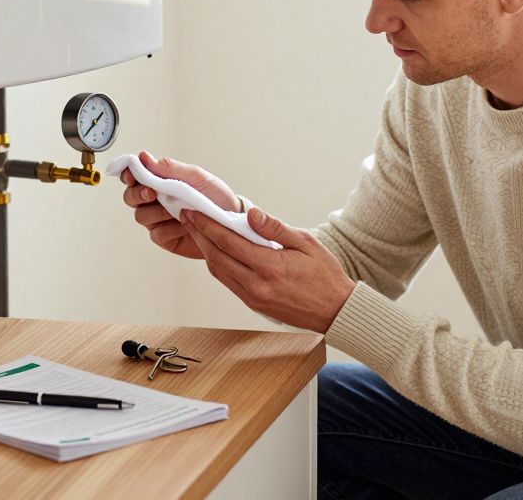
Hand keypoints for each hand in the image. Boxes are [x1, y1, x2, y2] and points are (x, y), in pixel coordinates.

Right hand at [121, 151, 241, 259]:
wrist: (233, 221)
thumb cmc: (216, 196)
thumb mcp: (197, 177)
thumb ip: (170, 168)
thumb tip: (144, 157)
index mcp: (160, 181)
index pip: (135, 176)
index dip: (128, 174)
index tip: (132, 174)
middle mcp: (156, 200)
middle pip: (130, 197)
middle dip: (138, 194)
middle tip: (153, 193)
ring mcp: (159, 220)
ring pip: (141, 216)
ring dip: (156, 212)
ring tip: (176, 210)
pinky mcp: (165, 238)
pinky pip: (157, 234)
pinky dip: (169, 228)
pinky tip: (184, 225)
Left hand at [180, 207, 354, 332]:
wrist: (335, 311)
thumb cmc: (325, 275)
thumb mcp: (306, 243)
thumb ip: (275, 229)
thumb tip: (251, 213)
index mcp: (269, 267)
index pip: (228, 242)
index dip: (207, 225)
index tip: (194, 212)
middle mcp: (256, 285)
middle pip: (216, 257)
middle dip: (199, 235)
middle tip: (187, 218)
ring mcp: (253, 298)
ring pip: (218, 271)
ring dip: (205, 250)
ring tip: (197, 232)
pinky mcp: (254, 304)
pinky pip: (228, 282)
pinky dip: (218, 265)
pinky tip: (217, 251)